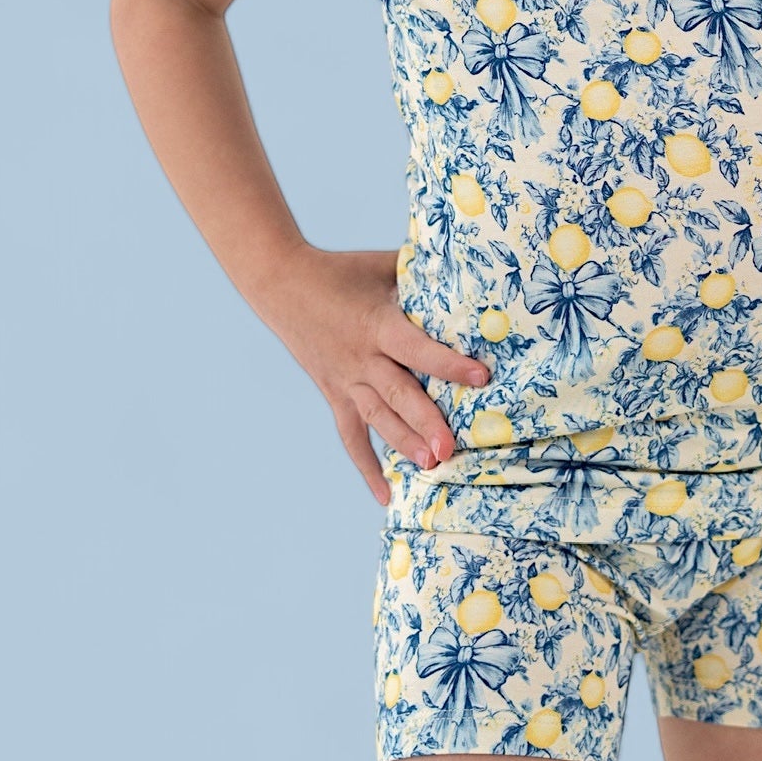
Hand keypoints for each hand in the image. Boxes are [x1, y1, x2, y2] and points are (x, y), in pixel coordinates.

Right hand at [255, 243, 492, 506]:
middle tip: (451, 448)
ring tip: (431, 466)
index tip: (481, 376)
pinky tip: (386, 496)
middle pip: (397, 393)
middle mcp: (361, 357)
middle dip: (425, 421)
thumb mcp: (382, 265)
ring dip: (404, 443)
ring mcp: (345, 380)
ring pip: (377, 418)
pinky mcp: (334, 394)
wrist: (281, 283)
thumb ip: (423, 272)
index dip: (448, 363)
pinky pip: (351, 435)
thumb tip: (469, 268)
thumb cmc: (341, 270)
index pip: (416, 347)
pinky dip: (367, 466)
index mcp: (377, 323)